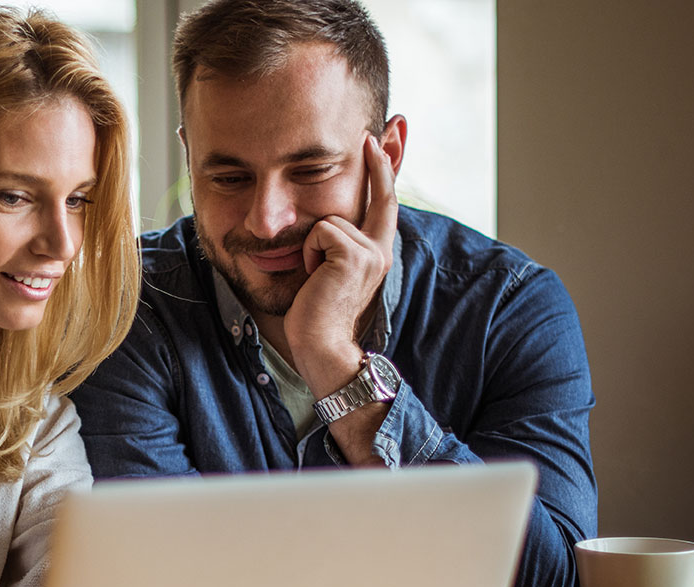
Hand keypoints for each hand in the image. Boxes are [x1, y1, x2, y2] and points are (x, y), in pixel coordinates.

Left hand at [285, 133, 398, 392]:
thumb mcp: (325, 271)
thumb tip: (321, 223)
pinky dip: (309, 251)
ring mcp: (371, 252)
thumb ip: (331, 245)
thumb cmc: (315, 315)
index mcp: (376, 253)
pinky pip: (320, 230)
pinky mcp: (354, 254)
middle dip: (379, 162)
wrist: (321, 346)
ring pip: (329, 219)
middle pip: (379, 195)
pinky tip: (314, 276)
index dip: (384, 171)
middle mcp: (380, 249)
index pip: (384, 204)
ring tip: (315, 275)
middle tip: (370, 133)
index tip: (381, 140)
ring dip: (312, 245)